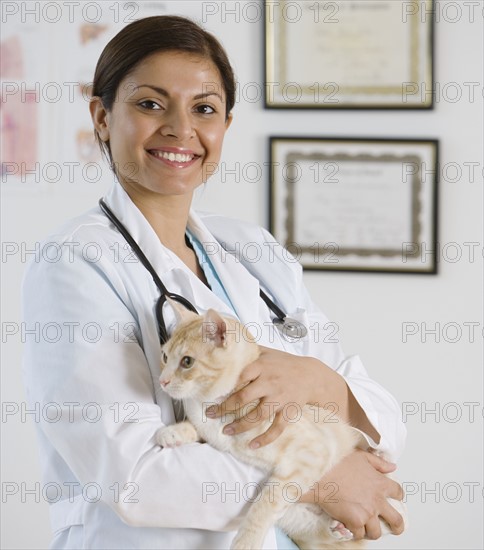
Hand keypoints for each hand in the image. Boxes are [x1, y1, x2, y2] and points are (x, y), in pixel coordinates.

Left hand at [206, 346, 325, 447]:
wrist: (311, 375)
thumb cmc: (285, 363)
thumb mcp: (268, 352)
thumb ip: (250, 351)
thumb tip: (228, 346)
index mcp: (262, 367)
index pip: (240, 377)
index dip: (225, 387)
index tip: (212, 395)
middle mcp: (270, 383)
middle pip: (244, 398)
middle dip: (225, 408)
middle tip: (211, 414)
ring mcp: (279, 398)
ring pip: (258, 416)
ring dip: (240, 425)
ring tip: (226, 431)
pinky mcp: (288, 411)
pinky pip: (277, 428)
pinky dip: (266, 439)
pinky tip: (253, 445)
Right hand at [301, 449, 404, 539]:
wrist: (320, 473)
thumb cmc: (337, 463)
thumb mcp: (360, 456)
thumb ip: (379, 463)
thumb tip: (393, 467)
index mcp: (380, 483)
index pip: (398, 492)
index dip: (398, 496)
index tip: (395, 499)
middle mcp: (377, 500)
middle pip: (396, 520)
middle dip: (397, 527)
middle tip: (394, 529)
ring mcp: (367, 513)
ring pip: (377, 532)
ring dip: (372, 531)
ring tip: (366, 529)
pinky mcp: (355, 521)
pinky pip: (359, 534)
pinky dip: (355, 532)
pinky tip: (350, 527)